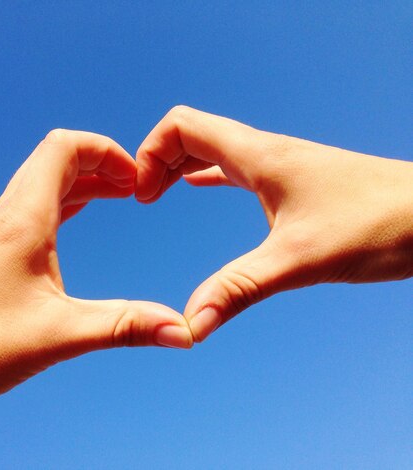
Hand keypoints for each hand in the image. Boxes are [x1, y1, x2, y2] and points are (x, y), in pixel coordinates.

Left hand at [0, 129, 192, 409]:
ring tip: (120, 195)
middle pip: (55, 158)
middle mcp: (7, 215)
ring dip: (83, 180)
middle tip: (136, 187)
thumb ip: (126, 326)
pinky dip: (64, 200)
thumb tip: (185, 331)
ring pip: (43, 182)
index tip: (135, 178)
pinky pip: (33, 206)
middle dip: (100, 162)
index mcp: (23, 219)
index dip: (104, 149)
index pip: (63, 147)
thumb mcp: (62, 334)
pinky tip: (79, 218)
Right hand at [135, 106, 412, 340]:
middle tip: (141, 199)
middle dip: (156, 159)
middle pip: (191, 134)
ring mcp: (279, 165)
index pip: (182, 126)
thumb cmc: (380, 224)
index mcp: (257, 156)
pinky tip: (197, 188)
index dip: (149, 154)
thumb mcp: (299, 261)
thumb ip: (238, 290)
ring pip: (212, 149)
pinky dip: (205, 174)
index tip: (141, 197)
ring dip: (178, 165)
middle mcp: (264, 152)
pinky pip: (235, 167)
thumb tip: (188, 325)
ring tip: (157, 195)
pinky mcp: (292, 181)